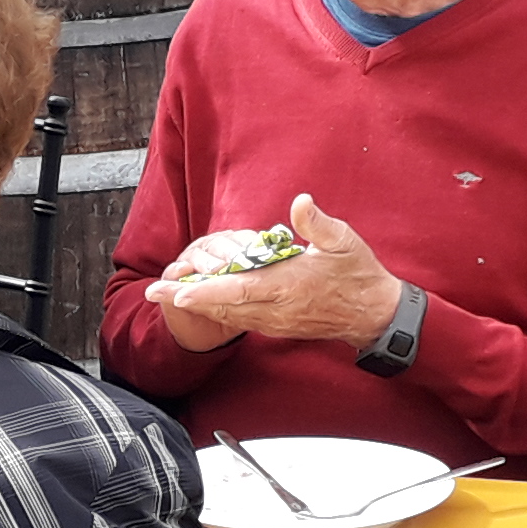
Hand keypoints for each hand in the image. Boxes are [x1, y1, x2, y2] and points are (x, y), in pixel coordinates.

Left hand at [157, 194, 405, 350]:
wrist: (373, 315)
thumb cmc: (358, 275)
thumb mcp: (343, 242)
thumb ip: (317, 223)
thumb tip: (300, 202)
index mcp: (287, 287)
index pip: (239, 289)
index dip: (207, 290)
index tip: (179, 290)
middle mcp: (275, 308)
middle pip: (222, 305)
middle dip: (185, 298)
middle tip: (152, 290)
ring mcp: (273, 320)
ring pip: (227, 314)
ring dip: (196, 304)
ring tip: (165, 293)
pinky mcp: (275, 324)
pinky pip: (238, 318)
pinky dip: (215, 309)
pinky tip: (199, 300)